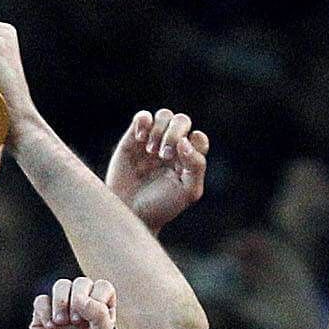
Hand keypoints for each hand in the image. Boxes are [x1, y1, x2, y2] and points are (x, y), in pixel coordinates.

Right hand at [29, 276, 121, 328]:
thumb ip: (100, 315)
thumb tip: (82, 297)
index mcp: (102, 312)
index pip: (103, 286)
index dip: (95, 297)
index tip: (89, 320)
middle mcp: (83, 308)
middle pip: (81, 282)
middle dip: (76, 298)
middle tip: (75, 321)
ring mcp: (62, 310)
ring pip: (61, 284)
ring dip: (60, 301)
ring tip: (60, 323)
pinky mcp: (42, 316)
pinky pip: (41, 299)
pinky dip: (44, 310)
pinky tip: (49, 327)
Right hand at [105, 109, 211, 233]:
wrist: (130, 213)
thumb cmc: (161, 207)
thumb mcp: (188, 192)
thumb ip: (196, 166)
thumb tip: (185, 142)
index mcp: (188, 159)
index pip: (198, 138)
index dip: (194, 142)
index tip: (181, 159)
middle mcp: (173, 148)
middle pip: (182, 121)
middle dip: (174, 134)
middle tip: (164, 156)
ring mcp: (153, 141)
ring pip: (164, 115)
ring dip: (160, 130)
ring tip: (151, 151)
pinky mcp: (133, 139)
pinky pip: (142, 116)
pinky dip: (143, 122)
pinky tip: (140, 139)